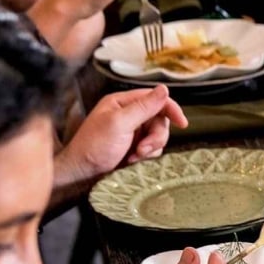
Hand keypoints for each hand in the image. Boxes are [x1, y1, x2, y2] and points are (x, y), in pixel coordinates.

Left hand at [55, 86, 188, 188]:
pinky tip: (133, 160)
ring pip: (158, 135)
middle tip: (143, 147)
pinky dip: (147, 156)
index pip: (155, 99)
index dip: (170, 109)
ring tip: (135, 155)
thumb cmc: (92, 147)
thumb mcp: (119, 123)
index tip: (181, 123)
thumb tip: (163, 89)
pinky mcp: (134, 147)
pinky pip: (153, 148)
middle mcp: (129, 115)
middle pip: (160, 119)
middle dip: (155, 136)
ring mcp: (132, 132)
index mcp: (122, 103)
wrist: (81, 175)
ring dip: (150, 147)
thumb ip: (143, 107)